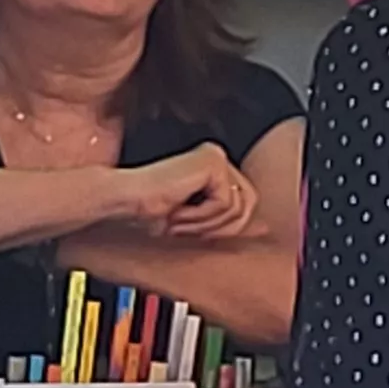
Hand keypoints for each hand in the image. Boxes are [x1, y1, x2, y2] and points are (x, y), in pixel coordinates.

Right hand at [119, 144, 258, 240]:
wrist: (124, 203)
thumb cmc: (147, 214)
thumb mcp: (197, 222)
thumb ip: (226, 220)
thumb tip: (265, 229)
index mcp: (212, 169)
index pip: (244, 205)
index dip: (220, 226)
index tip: (189, 229)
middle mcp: (217, 158)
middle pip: (248, 206)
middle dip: (215, 225)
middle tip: (181, 223)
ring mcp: (216, 158)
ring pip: (238, 208)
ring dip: (203, 223)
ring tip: (177, 215)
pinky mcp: (213, 162)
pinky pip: (226, 203)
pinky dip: (200, 216)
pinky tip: (177, 208)